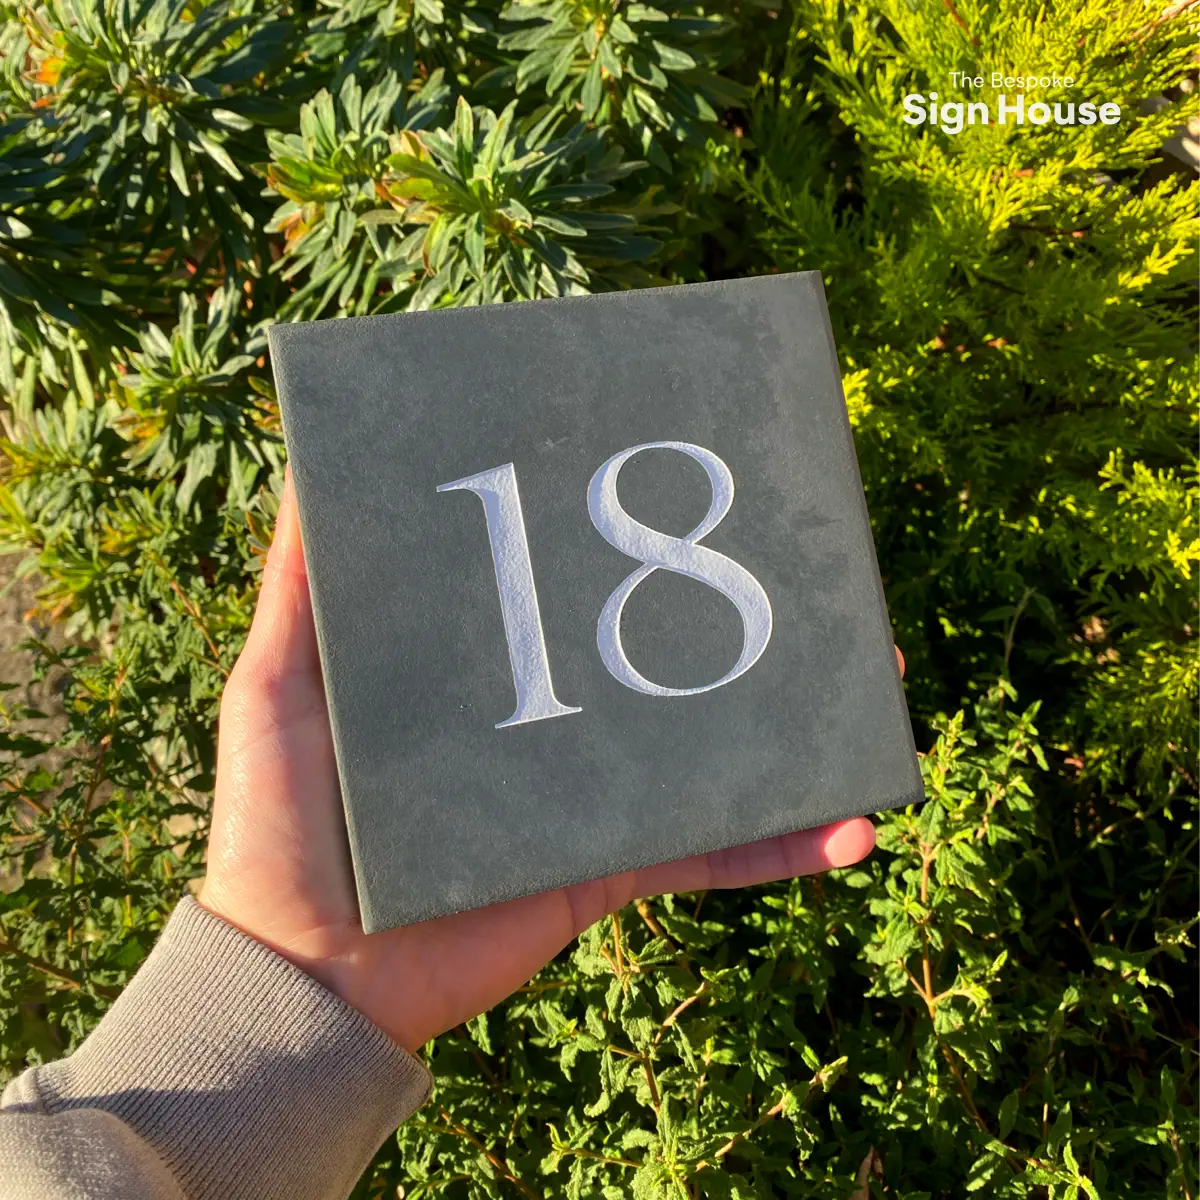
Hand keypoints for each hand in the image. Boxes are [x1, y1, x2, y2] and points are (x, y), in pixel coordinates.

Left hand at [199, 473, 885, 1050]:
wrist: (304, 978)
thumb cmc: (277, 826)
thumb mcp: (277, 688)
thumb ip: (301, 591)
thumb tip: (315, 475)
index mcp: (482, 673)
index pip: (568, 592)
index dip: (625, 545)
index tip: (680, 489)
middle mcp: (544, 722)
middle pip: (655, 658)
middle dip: (738, 617)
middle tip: (810, 569)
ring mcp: (582, 795)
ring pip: (707, 748)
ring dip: (794, 721)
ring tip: (876, 676)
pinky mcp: (604, 866)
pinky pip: (705, 851)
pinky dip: (778, 844)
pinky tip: (851, 828)